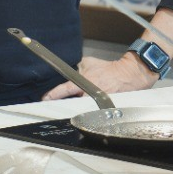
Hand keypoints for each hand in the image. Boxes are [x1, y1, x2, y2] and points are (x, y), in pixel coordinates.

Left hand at [41, 54, 158, 99]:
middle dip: (65, 104)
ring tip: (79, 106)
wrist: (127, 75)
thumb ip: (77, 68)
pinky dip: (89, 110)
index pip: (65, 90)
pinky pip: (92, 110)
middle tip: (58, 105)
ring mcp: (97, 102)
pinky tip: (90, 109)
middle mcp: (89, 94)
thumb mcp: (88, 63)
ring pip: (81, 108)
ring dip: (77, 107)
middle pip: (71, 103)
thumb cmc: (107, 69)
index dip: (54, 95)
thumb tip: (68, 70)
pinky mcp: (104, 108)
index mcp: (84, 82)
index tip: (45, 99)